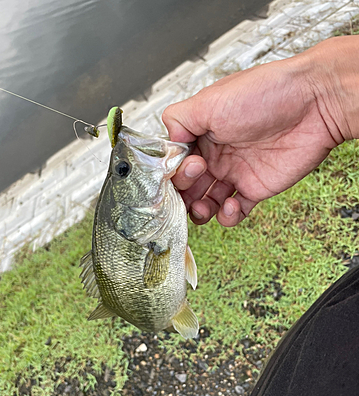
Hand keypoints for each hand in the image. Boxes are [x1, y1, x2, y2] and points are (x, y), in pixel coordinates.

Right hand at [163, 41, 345, 226]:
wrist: (313, 104)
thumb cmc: (266, 94)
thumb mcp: (210, 100)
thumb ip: (179, 120)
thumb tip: (167, 145)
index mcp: (202, 134)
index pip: (175, 162)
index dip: (172, 171)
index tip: (180, 169)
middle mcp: (216, 154)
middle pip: (186, 186)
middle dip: (182, 192)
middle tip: (195, 179)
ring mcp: (234, 173)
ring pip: (205, 203)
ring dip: (198, 211)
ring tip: (204, 207)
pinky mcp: (254, 189)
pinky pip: (233, 212)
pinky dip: (227, 216)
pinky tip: (232, 205)